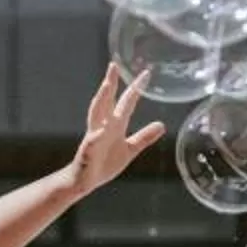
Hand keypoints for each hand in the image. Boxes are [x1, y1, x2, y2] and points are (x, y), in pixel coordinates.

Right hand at [67, 63, 164, 194]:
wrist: (85, 180)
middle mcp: (103, 126)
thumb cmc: (104, 163)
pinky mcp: (87, 151)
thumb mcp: (130, 149)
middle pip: (107, 100)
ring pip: (96, 114)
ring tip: (106, 86)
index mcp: (115, 125)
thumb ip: (144, 137)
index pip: (126, 102)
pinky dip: (94, 137)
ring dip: (101, 99)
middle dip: (110, 83)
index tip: (145, 73)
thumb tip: (161, 125)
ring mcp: (94, 137)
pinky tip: (98, 132)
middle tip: (114, 65)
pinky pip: (91, 143)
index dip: (136, 88)